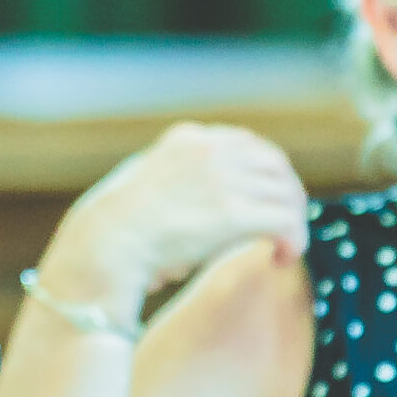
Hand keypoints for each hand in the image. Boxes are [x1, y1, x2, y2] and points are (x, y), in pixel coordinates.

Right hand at [37, 124, 309, 321]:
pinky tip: (283, 257)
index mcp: (187, 139)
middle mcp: (209, 151)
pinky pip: (283, 221)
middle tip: (287, 228)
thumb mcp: (143, 183)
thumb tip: (197, 199)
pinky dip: (293, 239)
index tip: (270, 198)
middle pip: (275, 165)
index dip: (267, 174)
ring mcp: (221, 180)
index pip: (248, 144)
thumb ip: (174, 179)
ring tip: (285, 249)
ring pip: (286, 194)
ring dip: (293, 222)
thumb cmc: (116, 228)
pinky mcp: (232, 214)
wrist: (103, 246)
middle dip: (287, 197)